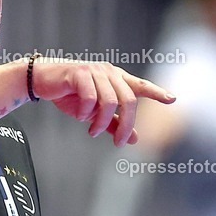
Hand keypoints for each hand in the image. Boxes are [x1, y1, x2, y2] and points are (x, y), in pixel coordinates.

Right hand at [30, 59, 174, 147]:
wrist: (43, 82)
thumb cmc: (70, 95)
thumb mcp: (94, 113)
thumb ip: (115, 123)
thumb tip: (135, 138)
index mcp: (116, 79)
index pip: (140, 86)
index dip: (157, 93)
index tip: (173, 99)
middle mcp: (109, 73)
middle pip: (128, 101)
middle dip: (125, 125)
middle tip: (118, 144)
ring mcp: (94, 71)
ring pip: (109, 101)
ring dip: (101, 122)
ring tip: (91, 132)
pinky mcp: (79, 73)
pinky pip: (90, 97)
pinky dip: (86, 112)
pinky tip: (79, 117)